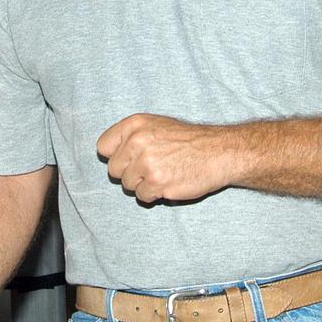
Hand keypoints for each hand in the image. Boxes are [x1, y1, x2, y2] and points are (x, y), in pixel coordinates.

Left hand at [96, 113, 234, 202]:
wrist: (218, 152)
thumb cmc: (188, 141)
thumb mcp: (157, 125)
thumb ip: (131, 136)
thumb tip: (107, 154)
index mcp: (135, 124)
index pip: (103, 146)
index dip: (115, 156)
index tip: (129, 158)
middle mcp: (138, 141)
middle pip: (113, 169)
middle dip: (129, 173)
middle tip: (151, 168)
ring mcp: (147, 163)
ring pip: (127, 185)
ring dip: (143, 184)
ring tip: (164, 173)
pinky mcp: (157, 182)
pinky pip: (142, 197)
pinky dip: (154, 195)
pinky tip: (169, 182)